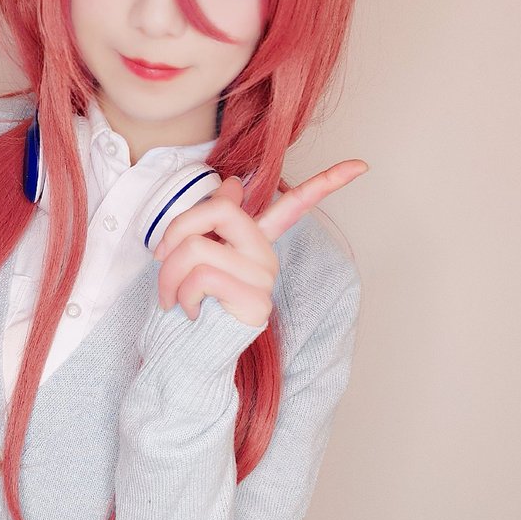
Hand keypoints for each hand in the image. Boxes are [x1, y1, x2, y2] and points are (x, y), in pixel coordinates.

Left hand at [152, 160, 369, 326]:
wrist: (187, 354)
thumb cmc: (189, 303)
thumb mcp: (195, 256)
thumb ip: (213, 220)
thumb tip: (231, 184)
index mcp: (254, 239)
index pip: (297, 203)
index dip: (329, 181)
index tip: (360, 165)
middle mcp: (265, 255)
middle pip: (219, 209)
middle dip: (175, 229)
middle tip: (159, 256)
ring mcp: (263, 278)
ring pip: (197, 246)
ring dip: (167, 272)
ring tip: (170, 295)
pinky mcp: (255, 301)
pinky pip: (202, 276)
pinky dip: (180, 292)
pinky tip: (188, 309)